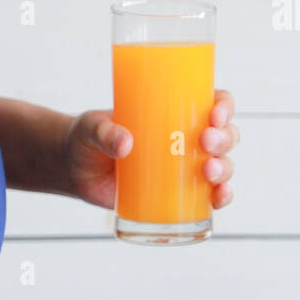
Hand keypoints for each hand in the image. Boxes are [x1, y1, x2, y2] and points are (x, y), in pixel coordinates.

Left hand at [61, 89, 239, 209]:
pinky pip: (209, 196)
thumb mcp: (90, 128)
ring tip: (208, 172)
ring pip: (221, 165)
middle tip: (205, 142)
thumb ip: (103, 131)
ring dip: (224, 168)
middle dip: (224, 138)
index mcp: (173, 112)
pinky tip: (218, 197)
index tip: (214, 115)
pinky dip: (220, 197)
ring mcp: (183, 168)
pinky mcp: (176, 194)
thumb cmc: (86, 140)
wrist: (74, 172)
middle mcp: (186, 138)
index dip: (224, 106)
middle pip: (224, 135)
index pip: (213, 102)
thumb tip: (125, 144)